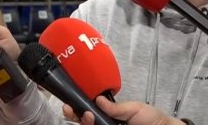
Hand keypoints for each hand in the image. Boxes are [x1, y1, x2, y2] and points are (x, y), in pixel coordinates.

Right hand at [63, 96, 183, 124]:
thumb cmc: (152, 119)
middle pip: (83, 123)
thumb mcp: (134, 108)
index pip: (86, 113)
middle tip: (80, 113)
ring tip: (89, 118)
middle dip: (76, 118)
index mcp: (107, 116)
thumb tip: (98, 99)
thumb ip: (116, 107)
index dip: (75, 110)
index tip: (69, 106)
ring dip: (84, 124)